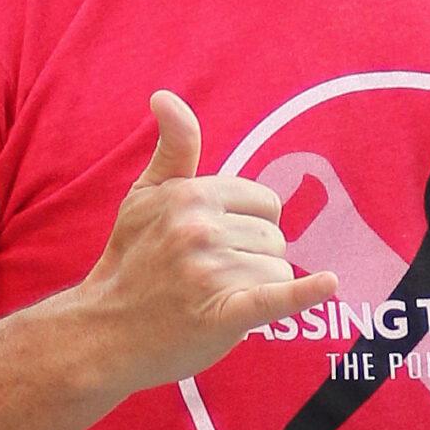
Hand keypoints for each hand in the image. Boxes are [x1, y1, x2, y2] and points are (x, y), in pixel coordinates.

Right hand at [79, 91, 337, 395]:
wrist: (102, 334)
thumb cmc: (130, 262)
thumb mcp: (144, 196)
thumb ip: (172, 148)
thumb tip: (165, 95)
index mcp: (191, 196)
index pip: (265, 203)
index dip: (247, 226)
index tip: (211, 246)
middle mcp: (201, 229)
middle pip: (274, 238)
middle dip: (251, 259)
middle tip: (207, 278)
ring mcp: (211, 273)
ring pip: (277, 271)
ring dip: (255, 289)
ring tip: (211, 299)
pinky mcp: (224, 315)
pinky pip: (276, 296)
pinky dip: (304, 294)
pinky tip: (327, 283)